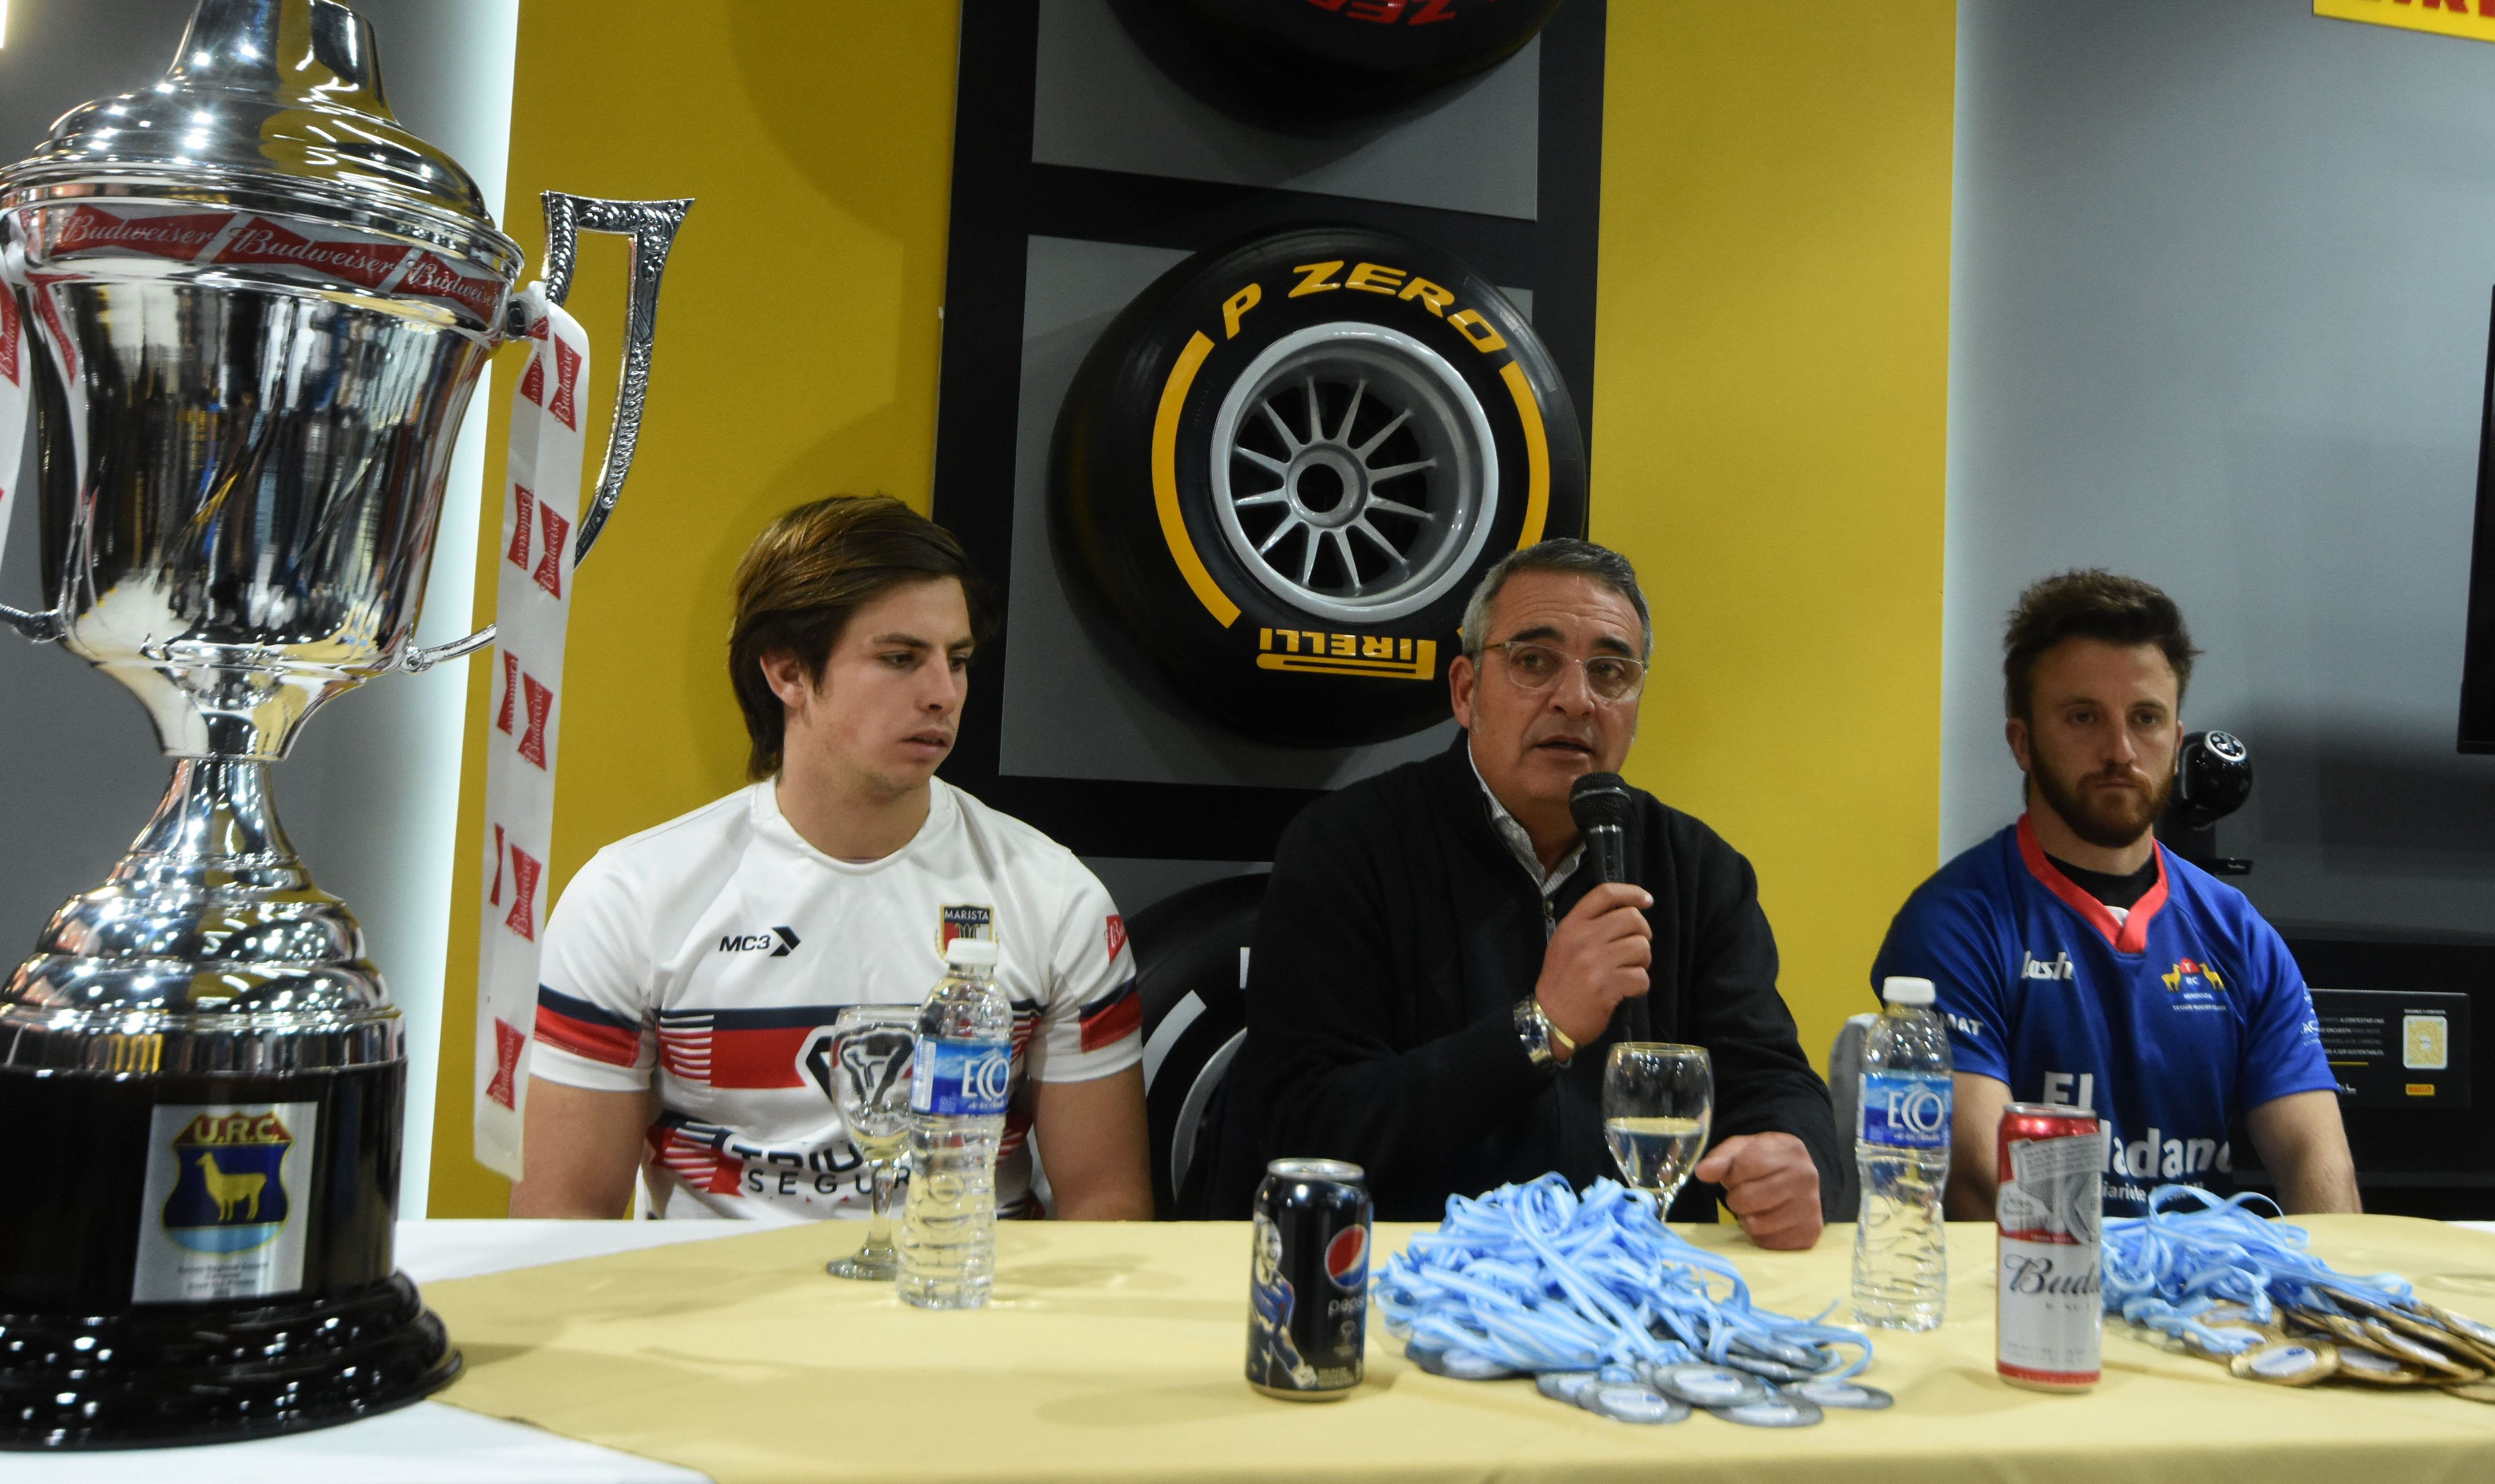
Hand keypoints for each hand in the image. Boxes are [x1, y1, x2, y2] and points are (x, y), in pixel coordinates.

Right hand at [1532, 882, 1652, 1049]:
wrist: (1550, 1019)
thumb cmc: (1561, 981)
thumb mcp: (1565, 944)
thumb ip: (1589, 926)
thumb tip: (1628, 913)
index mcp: (1572, 925)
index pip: (1605, 894)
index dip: (1631, 892)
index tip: (1646, 900)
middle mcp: (1583, 939)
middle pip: (1632, 918)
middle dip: (1643, 934)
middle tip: (1636, 949)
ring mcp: (1595, 963)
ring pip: (1641, 947)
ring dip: (1642, 962)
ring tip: (1628, 971)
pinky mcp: (1607, 987)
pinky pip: (1641, 977)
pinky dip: (1639, 986)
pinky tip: (1626, 991)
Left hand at [1692, 1132, 1821, 1249]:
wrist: (1797, 1177)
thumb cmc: (1765, 1161)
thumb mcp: (1741, 1150)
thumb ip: (1720, 1158)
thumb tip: (1703, 1172)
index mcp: (1790, 1150)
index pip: (1744, 1166)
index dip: (1732, 1173)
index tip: (1737, 1174)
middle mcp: (1806, 1178)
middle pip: (1747, 1198)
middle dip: (1736, 1197)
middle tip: (1744, 1193)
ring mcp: (1811, 1207)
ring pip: (1756, 1224)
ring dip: (1747, 1218)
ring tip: (1757, 1206)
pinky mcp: (1809, 1233)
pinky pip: (1768, 1243)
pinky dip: (1761, 1234)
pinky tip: (1769, 1219)